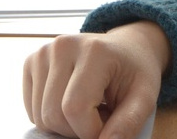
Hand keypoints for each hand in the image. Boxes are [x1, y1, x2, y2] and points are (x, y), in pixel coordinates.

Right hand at [23, 22, 170, 138]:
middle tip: (101, 117)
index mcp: (93, 50)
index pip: (74, 108)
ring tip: (90, 109)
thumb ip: (128, 124)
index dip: (90, 131)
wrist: (125, 48)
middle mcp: (62, 46)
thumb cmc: (135, 73)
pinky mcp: (31, 62)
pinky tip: (71, 102)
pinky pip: (32, 110)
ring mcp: (43, 52)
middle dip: (77, 130)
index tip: (109, 127)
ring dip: (65, 125)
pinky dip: (52, 117)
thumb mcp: (145, 98)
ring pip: (40, 116)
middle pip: (52, 115)